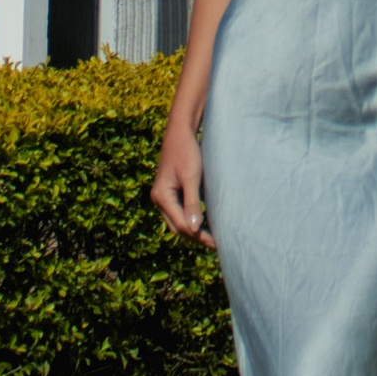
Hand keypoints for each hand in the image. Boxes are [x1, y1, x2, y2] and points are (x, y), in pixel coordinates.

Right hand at [149, 118, 210, 245]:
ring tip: (213, 237)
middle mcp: (159, 199)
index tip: (216, 242)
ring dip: (194, 229)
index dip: (199, 235)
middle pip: (177, 226)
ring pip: (178, 221)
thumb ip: (192, 203)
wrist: (181, 131)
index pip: (181, 224)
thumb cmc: (186, 151)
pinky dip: (192, 219)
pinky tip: (205, 222)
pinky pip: (180, 212)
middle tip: (216, 244)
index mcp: (161, 196)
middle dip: (196, 236)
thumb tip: (194, 229)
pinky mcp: (171, 192)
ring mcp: (164, 196)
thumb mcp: (192, 177)